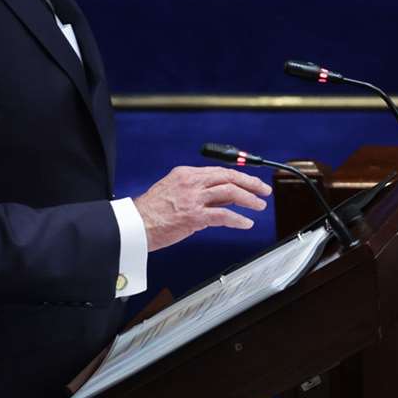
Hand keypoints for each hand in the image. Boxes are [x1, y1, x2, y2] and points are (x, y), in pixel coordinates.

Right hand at [134, 166, 271, 251]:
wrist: (134, 226)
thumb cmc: (151, 213)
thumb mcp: (174, 192)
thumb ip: (199, 192)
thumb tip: (225, 198)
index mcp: (186, 174)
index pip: (220, 171)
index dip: (240, 176)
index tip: (251, 181)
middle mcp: (191, 182)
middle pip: (229, 177)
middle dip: (250, 183)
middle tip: (263, 189)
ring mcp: (193, 199)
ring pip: (230, 192)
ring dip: (249, 199)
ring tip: (259, 205)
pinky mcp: (194, 216)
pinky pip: (223, 216)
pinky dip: (238, 219)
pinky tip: (246, 223)